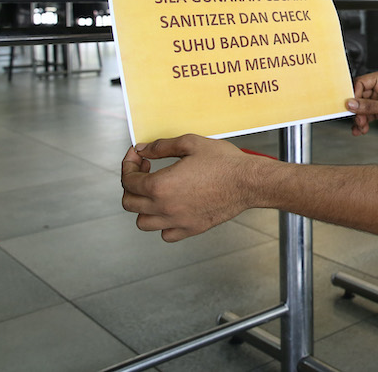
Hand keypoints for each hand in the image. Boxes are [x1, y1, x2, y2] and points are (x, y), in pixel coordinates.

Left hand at [120, 134, 260, 241]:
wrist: (249, 182)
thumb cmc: (225, 162)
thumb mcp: (191, 143)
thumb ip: (161, 146)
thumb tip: (142, 150)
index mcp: (161, 185)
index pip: (128, 180)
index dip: (129, 164)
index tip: (137, 156)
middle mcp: (165, 207)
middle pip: (129, 202)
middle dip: (131, 185)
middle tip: (144, 172)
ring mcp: (177, 221)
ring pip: (142, 222)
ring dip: (143, 207)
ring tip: (155, 193)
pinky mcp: (191, 229)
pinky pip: (165, 234)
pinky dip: (162, 224)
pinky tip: (171, 208)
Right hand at [346, 70, 377, 137]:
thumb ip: (370, 107)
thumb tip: (352, 104)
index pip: (362, 82)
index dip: (354, 95)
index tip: (350, 106)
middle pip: (359, 96)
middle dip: (357, 110)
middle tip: (358, 120)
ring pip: (361, 108)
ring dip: (359, 118)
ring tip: (361, 127)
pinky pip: (366, 115)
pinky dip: (363, 123)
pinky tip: (361, 130)